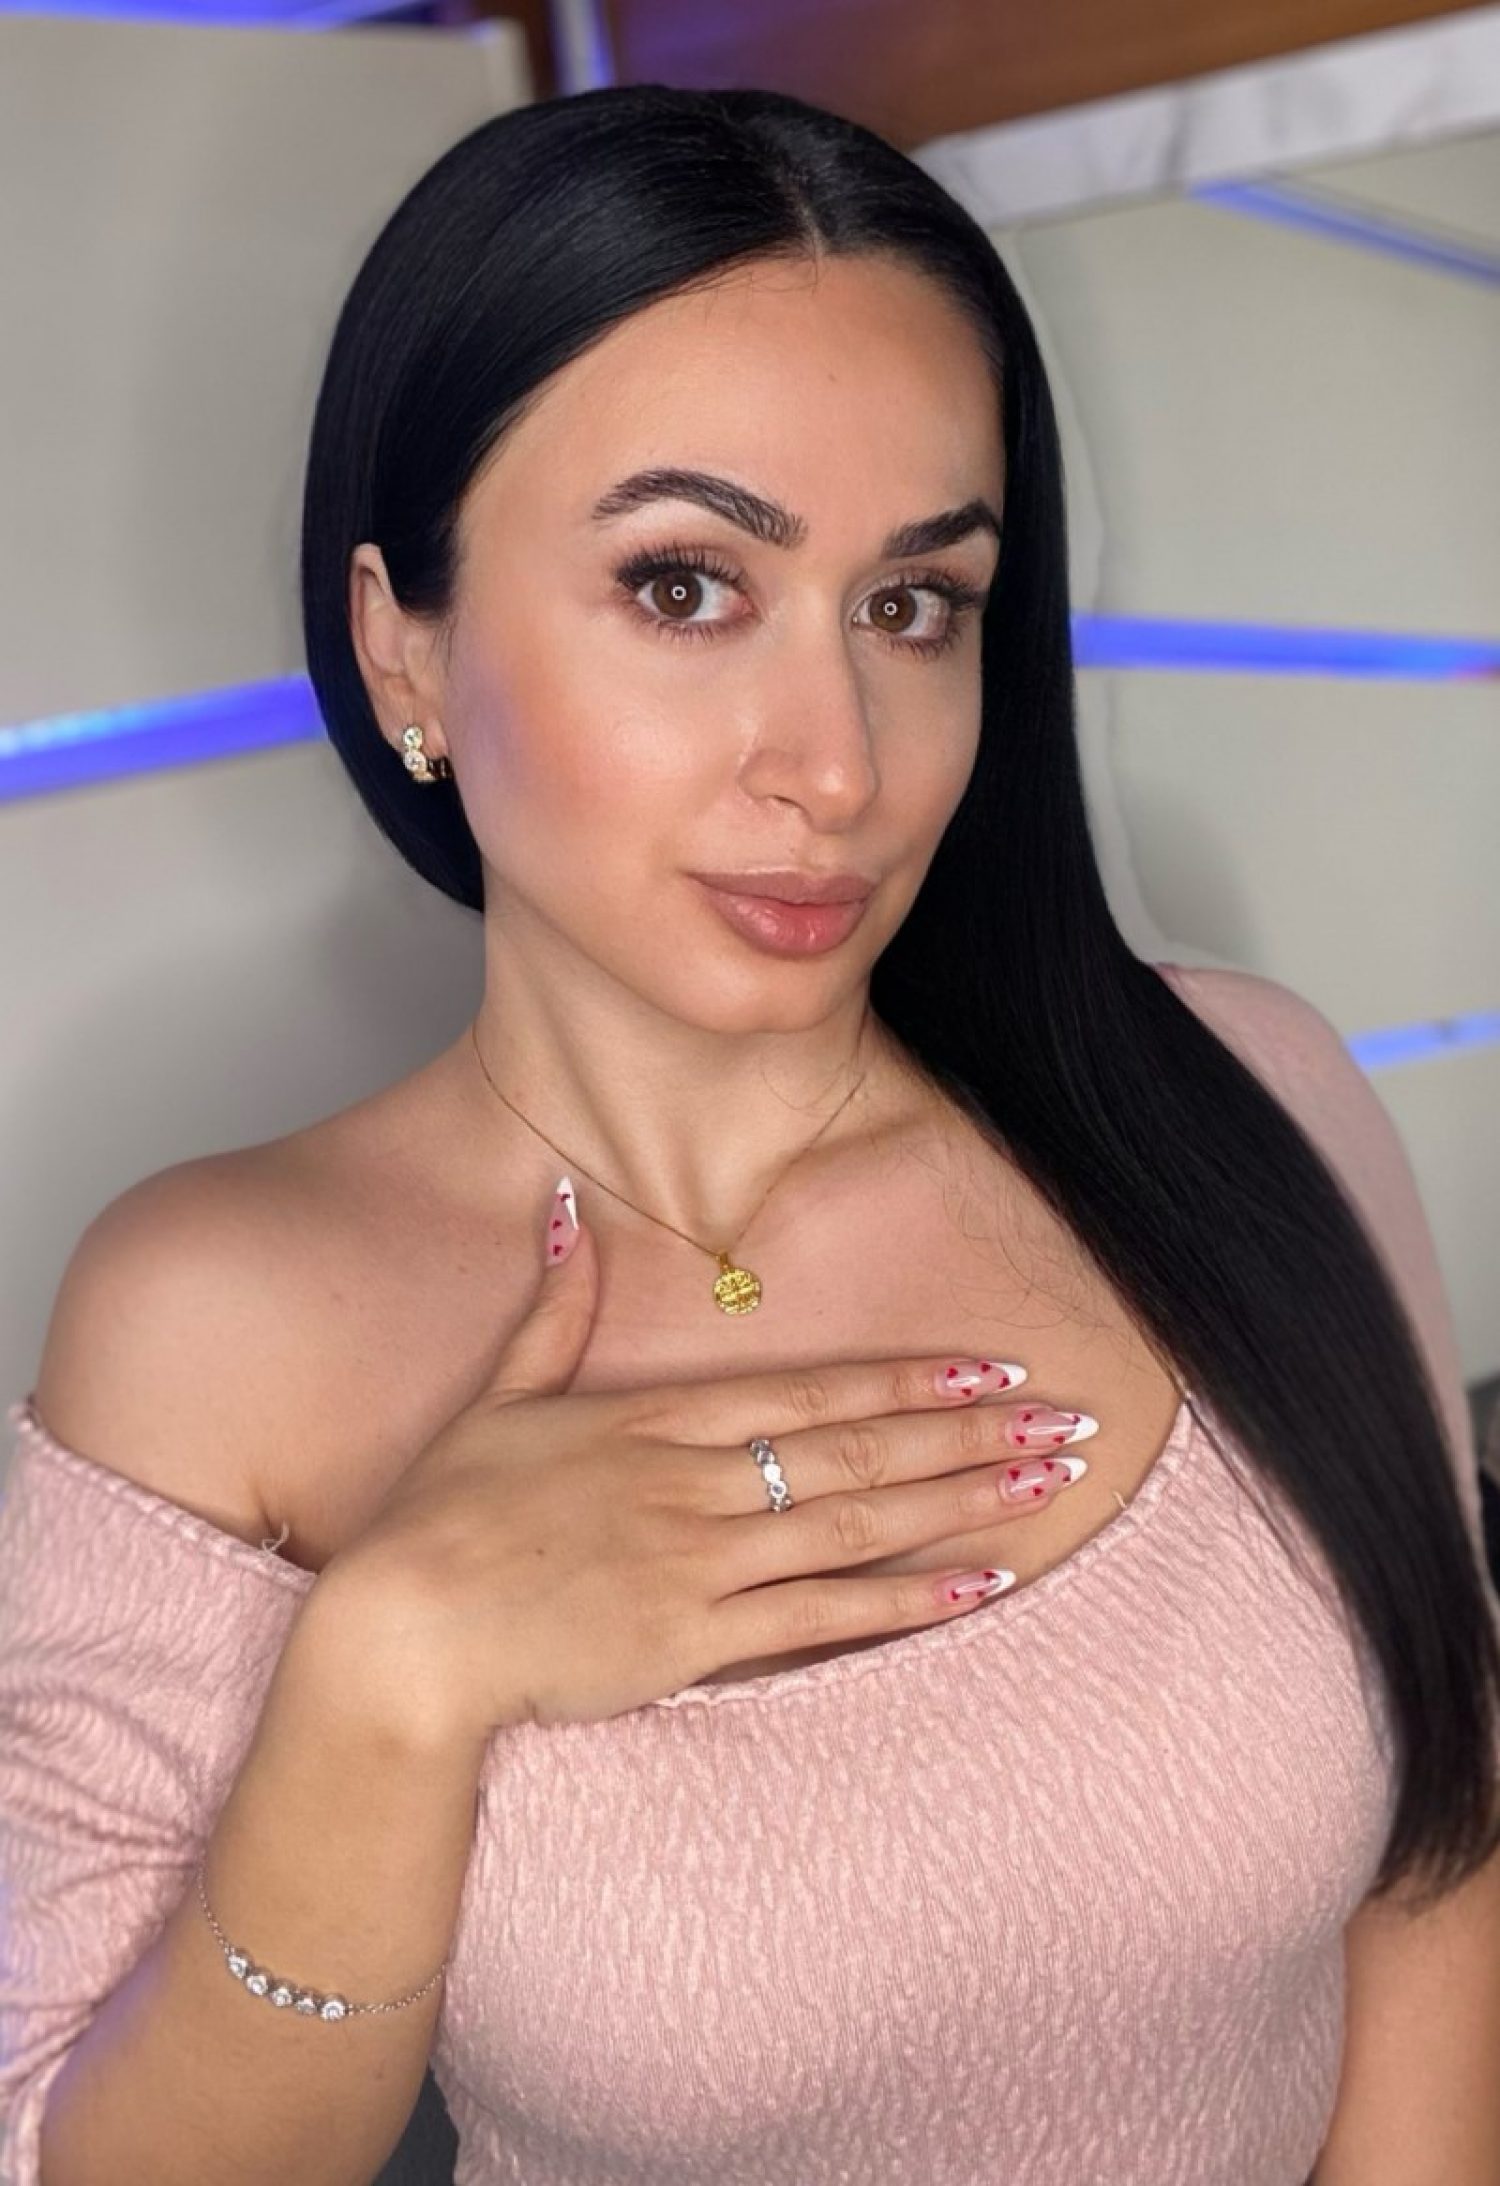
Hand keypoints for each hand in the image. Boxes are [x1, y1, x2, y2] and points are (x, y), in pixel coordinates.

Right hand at [319, 1210, 1088, 1733]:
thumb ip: (554, 1309)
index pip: (810, 1393)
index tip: (989, 1370)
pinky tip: (980, 1585)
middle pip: (859, 1450)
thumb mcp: (498, 1397)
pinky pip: (822, 1619)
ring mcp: (700, 1561)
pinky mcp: (693, 1640)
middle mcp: (694, 1481)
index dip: (908, 1382)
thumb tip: (568, 1207)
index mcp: (655, 1421)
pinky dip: (908, 1602)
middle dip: (972, 1434)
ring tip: (1049, 1482)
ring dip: (964, 1500)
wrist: (401, 1633)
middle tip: (1068, 1421)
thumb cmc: (441, 1517)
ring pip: (860, 1523)